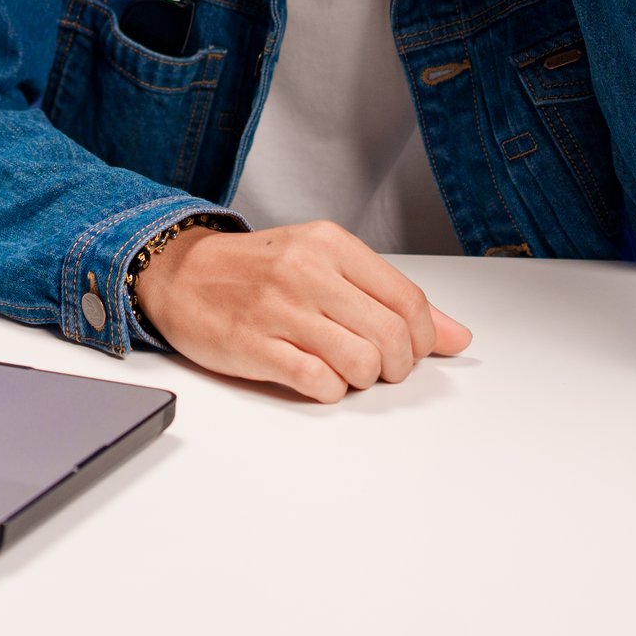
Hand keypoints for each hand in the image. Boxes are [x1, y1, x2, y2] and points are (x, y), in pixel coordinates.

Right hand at [131, 221, 471, 402]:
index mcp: (330, 245)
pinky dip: (329, 390)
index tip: (409, 348)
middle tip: (379, 367)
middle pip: (391, 337)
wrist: (180, 274)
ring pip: (362, 363)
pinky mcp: (255, 347)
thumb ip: (389, 297)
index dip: (421, 338)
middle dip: (396, 366)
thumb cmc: (256, 272)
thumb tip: (456, 336)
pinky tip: (316, 377)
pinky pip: (320, 383)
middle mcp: (307, 272)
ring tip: (344, 370)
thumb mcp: (324, 264)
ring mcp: (280, 310)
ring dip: (362, 379)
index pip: (408, 300)